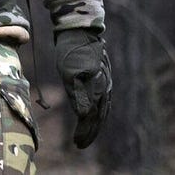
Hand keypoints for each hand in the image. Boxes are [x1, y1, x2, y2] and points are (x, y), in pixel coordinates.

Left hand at [55, 28, 111, 147]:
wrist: (80, 30)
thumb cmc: (71, 50)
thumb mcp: (69, 70)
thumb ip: (78, 92)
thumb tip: (84, 114)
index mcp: (97, 88)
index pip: (92, 116)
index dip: (85, 131)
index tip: (77, 143)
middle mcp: (105, 87)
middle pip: (99, 116)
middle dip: (90, 131)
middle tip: (80, 144)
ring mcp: (105, 82)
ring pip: (102, 109)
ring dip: (94, 124)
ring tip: (85, 135)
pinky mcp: (103, 77)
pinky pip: (103, 100)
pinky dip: (97, 111)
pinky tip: (92, 115)